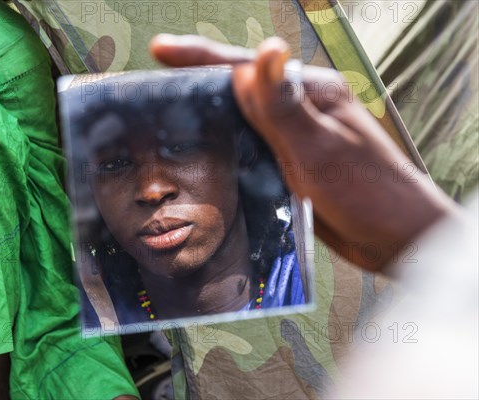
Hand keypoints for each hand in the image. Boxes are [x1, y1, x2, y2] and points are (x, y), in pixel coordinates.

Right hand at [150, 34, 457, 271]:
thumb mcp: (322, 149)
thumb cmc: (370, 192)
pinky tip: (200, 161)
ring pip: (241, 121)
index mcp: (309, 92)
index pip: (248, 68)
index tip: (159, 51)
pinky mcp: (290, 164)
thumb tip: (264, 51)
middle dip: (194, 87)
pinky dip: (224, 151)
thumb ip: (286, 107)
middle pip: (238, 91)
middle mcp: (299, 109)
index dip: (200, 58)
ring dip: (206, 121)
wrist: (398, 239)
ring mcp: (294, 137)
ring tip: (164, 126)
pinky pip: (250, 150)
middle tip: (150, 93)